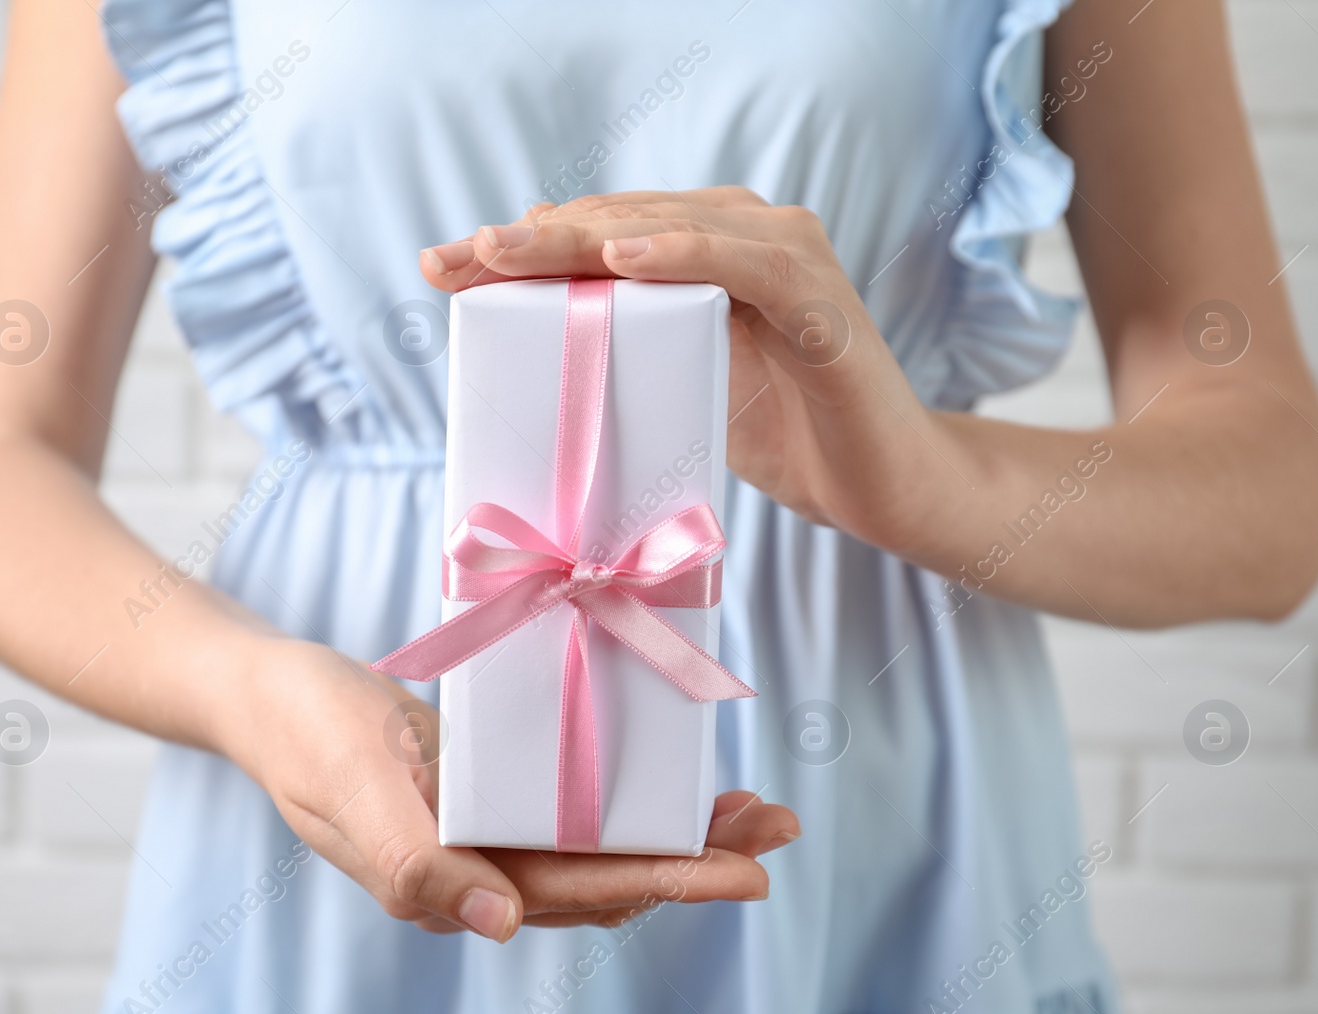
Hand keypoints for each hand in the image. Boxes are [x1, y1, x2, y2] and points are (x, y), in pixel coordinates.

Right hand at [223, 638, 799, 939]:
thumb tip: (501, 927)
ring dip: (678, 835)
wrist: (269, 696)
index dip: (667, 883)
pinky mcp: (493, 796)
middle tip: (778, 830)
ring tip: (754, 811)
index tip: (746, 870)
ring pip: (599, 849)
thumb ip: (415, 862)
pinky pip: (575, 810)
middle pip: (607, 879)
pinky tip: (675, 784)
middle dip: (698, 860)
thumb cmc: (306, 732)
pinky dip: (631, 803)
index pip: (578, 891)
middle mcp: (481, 869)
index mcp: (453, 882)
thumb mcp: (353, 787)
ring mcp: (488, 834)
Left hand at [419, 187, 932, 536]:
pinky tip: (624, 253)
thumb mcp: (679, 388)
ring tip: (507, 251)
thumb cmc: (783, 438)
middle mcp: (748, 235)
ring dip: (585, 236)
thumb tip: (533, 340)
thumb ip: (628, 348)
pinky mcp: (821, 298)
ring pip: (672, 228)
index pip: (600, 233)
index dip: (519, 248)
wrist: (878, 489)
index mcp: (709, 252)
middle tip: (451, 258)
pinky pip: (748, 263)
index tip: (439, 269)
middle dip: (529, 241)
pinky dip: (687, 253)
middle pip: (621, 221)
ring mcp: (790, 257)